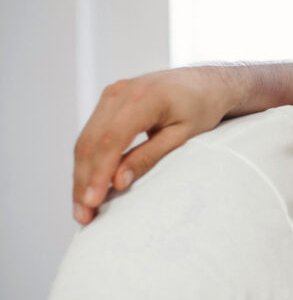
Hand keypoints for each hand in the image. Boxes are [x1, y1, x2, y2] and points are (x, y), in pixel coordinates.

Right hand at [73, 68, 233, 223]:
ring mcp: (111, 95)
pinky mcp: (108, 102)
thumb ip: (149, 157)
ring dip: (82, 176)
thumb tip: (117, 183)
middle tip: (84, 215)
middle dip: (84, 182)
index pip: (110, 140)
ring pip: (85, 141)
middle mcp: (119, 93)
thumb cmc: (200, 109)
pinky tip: (89, 186)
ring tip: (83, 208)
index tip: (93, 202)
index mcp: (142, 98)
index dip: (99, 174)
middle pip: (90, 142)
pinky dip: (88, 162)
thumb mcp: (182, 136)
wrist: (204, 84)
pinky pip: (91, 135)